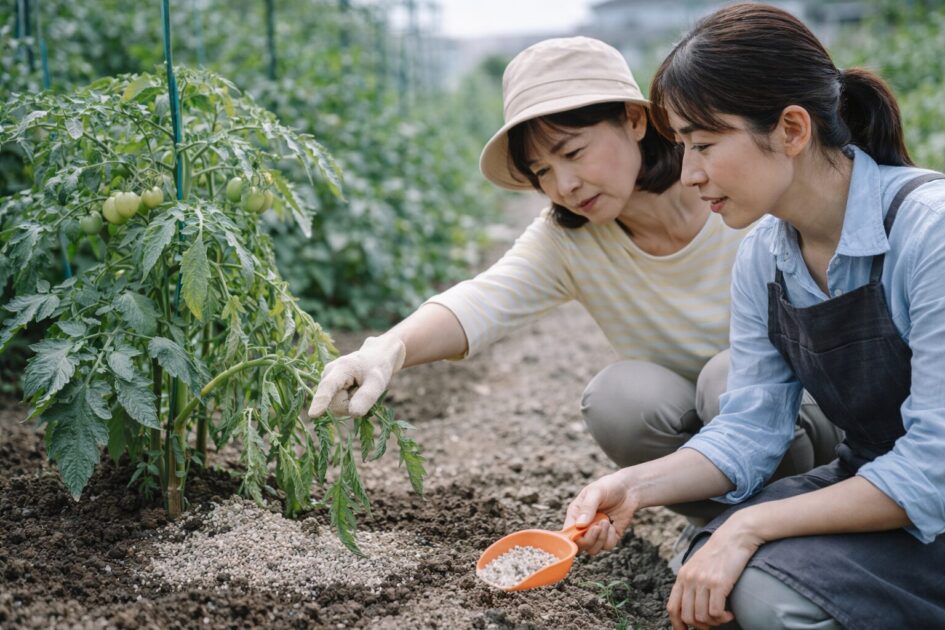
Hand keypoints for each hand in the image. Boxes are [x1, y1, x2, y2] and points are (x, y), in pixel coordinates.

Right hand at [307, 335, 405, 417]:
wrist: (374, 358)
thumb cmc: (377, 368)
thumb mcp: (378, 382)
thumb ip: (367, 396)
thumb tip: (353, 413)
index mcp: (342, 367)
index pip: (329, 387)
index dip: (321, 401)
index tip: (313, 414)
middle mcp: (327, 373)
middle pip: (334, 404)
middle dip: (350, 404)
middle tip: (362, 389)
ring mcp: (325, 381)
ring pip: (335, 407)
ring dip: (349, 403)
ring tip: (357, 389)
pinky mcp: (326, 388)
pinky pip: (335, 405)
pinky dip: (346, 402)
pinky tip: (352, 391)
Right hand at [563, 469, 638, 554]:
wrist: (629, 489)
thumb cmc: (609, 486)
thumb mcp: (596, 492)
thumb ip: (587, 507)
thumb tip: (579, 525)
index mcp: (575, 515)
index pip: (568, 533)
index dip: (572, 538)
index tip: (582, 533)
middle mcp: (584, 526)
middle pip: (579, 545)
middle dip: (589, 540)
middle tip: (597, 527)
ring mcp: (597, 533)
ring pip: (593, 549)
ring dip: (601, 538)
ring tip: (606, 521)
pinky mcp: (610, 537)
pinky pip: (607, 546)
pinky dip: (611, 538)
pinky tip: (613, 524)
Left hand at [667, 511, 763, 629]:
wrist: (734, 537)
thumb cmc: (719, 553)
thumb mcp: (697, 566)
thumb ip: (691, 583)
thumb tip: (689, 607)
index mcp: (682, 576)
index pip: (672, 607)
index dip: (677, 625)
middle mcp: (689, 579)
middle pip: (687, 616)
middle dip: (700, 626)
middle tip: (712, 623)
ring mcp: (703, 581)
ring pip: (702, 617)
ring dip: (715, 622)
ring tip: (724, 616)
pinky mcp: (718, 583)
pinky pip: (716, 612)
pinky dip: (723, 617)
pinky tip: (730, 612)